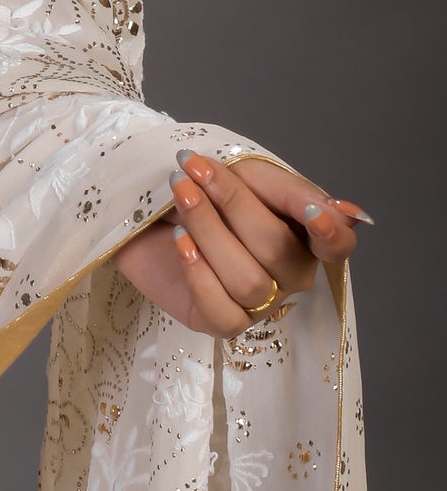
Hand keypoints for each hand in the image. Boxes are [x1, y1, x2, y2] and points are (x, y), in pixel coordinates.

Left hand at [113, 152, 365, 335]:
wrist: (143, 199)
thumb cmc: (205, 185)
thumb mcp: (249, 173)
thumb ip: (293, 192)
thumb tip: (348, 214)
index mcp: (305, 235)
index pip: (337, 246)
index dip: (331, 234)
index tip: (312, 212)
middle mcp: (288, 275)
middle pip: (278, 252)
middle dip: (232, 204)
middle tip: (194, 170)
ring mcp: (256, 302)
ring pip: (248, 282)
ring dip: (208, 231)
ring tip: (180, 194)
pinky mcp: (217, 320)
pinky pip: (222, 313)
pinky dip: (198, 273)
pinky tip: (179, 241)